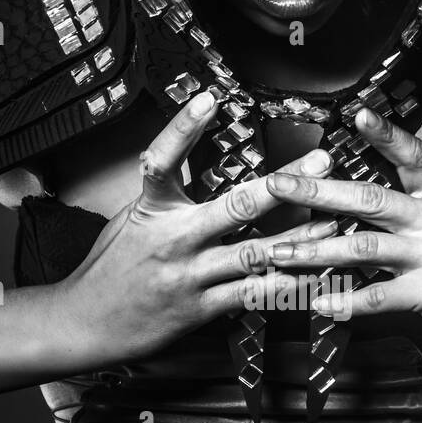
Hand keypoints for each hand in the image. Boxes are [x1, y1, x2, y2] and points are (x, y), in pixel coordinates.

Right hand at [55, 87, 335, 366]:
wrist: (86, 323)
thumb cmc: (110, 269)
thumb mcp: (130, 219)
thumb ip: (165, 194)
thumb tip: (190, 155)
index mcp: (151, 210)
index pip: (163, 160)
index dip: (183, 127)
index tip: (211, 99)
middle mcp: (173, 239)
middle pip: (235, 206)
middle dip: (283, 184)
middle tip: (321, 161)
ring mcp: (190, 275)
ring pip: (255, 253)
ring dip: (301, 238)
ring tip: (335, 222)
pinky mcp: (201, 308)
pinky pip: (253, 295)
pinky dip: (287, 286)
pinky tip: (313, 278)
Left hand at [264, 107, 421, 368]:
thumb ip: (411, 218)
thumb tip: (358, 208)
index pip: (413, 157)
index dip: (386, 135)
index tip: (357, 114)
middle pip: (370, 198)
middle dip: (317, 191)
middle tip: (278, 186)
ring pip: (364, 246)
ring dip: (315, 251)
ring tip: (279, 254)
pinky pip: (380, 295)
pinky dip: (346, 300)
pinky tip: (320, 302)